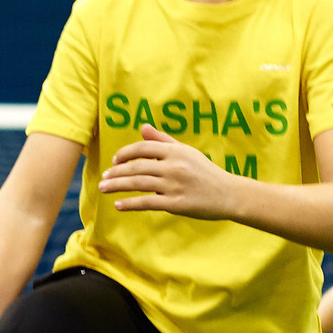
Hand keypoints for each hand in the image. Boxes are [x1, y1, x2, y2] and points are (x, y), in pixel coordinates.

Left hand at [102, 124, 239, 218]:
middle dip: (116, 172)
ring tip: (103, 188)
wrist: (229, 194)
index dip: (125, 154)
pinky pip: (148, 202)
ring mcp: (174, 185)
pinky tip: (118, 205)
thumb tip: (143, 127)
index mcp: (176, 151)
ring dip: (117, 186)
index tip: (114, 161)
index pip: (142, 148)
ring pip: (138, 184)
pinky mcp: (176, 204)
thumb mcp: (187, 152)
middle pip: (136, 167)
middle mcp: (174, 166)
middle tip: (103, 178)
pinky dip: (130, 203)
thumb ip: (163, 140)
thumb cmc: (206, 172)